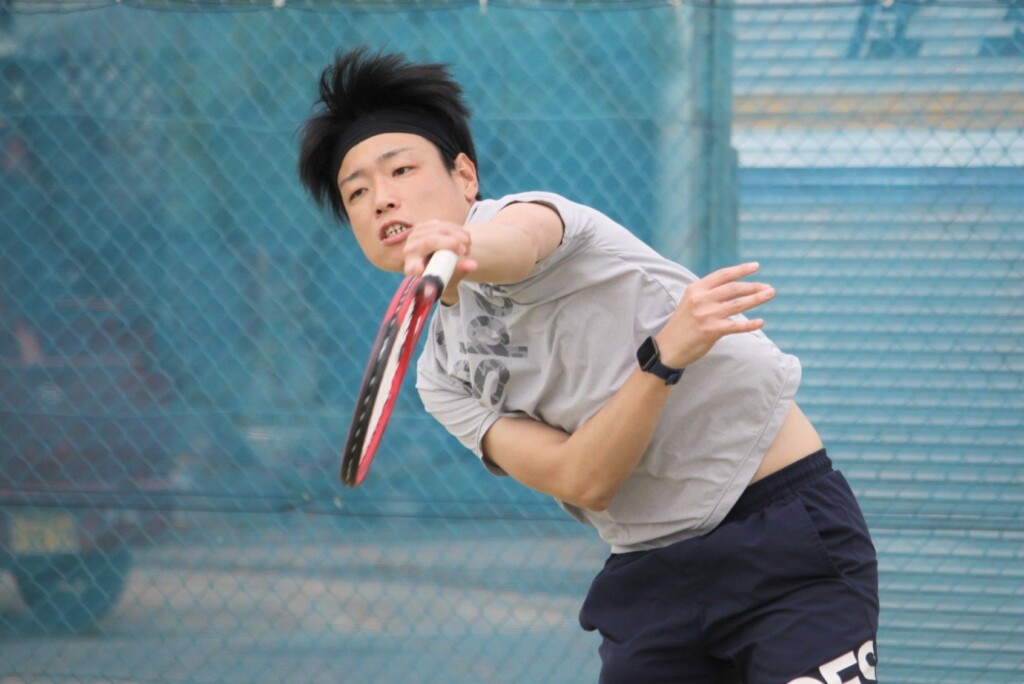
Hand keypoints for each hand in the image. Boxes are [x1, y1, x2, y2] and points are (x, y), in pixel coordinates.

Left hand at [402, 220, 477, 277]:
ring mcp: (416, 234)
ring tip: (469, 245)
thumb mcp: (449, 278)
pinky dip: (457, 229)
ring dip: (458, 235)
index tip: (422, 268)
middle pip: (431, 240)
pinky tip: (466, 237)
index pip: (413, 267)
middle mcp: (410, 249)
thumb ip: (460, 271)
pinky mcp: (425, 226)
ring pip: (439, 228)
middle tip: (467, 251)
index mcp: (411, 266)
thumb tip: (473, 264)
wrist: (434, 263)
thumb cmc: (441, 274)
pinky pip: (442, 223)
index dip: (417, 267)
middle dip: (452, 243)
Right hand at [655, 262, 774, 368]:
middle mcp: (701, 299)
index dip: (740, 270)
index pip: (722, 275)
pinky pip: (736, 326)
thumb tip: (733, 286)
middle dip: (754, 286)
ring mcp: (706, 315)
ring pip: (738, 304)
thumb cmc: (683, 325)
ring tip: (770, 294)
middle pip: (733, 288)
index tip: (756, 266)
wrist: (668, 348)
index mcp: (696, 289)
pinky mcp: (711, 331)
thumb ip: (708, 293)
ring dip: (757, 299)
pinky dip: (750, 324)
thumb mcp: (690, 302)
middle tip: (769, 288)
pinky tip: (761, 322)